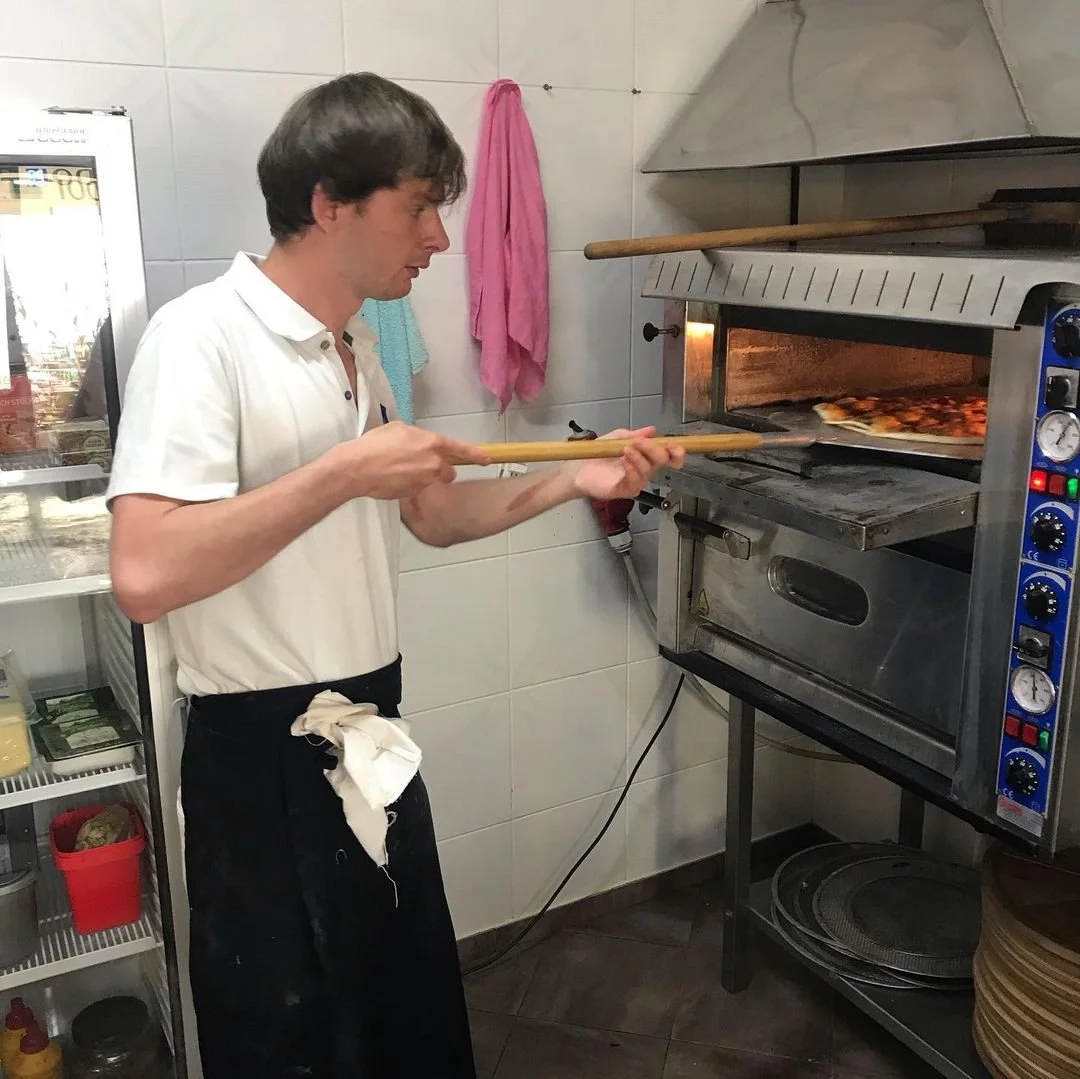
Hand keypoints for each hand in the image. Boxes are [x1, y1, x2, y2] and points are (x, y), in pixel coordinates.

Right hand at [334, 421, 490, 499]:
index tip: (486, 459)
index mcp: (431, 443)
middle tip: (421, 465)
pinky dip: (409, 484)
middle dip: (440, 470)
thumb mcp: (398, 429)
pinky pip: (417, 488)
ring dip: (422, 477)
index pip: (460, 450)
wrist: (357, 468)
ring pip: (431, 480)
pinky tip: (393, 478)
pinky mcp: (414, 493)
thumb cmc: (375, 445)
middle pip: (448, 471)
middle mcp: (433, 463)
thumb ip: (416, 436)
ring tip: (399, 469)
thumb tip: (419, 442)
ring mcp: (424, 480)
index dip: (475, 455)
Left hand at [569, 426, 683, 500]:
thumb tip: (652, 430)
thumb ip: (635, 434)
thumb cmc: (599, 454)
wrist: (579, 468)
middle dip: (653, 449)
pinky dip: (632, 469)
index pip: (669, 456)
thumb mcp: (617, 438)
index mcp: (646, 456)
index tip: (673, 444)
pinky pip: (635, 481)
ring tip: (626, 449)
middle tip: (640, 441)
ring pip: (648, 470)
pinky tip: (625, 461)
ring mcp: (637, 481)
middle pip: (662, 461)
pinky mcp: (626, 490)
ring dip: (639, 457)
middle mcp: (645, 469)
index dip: (676, 451)